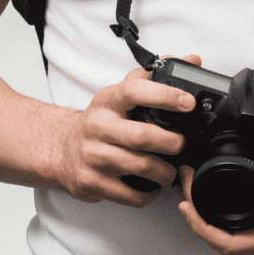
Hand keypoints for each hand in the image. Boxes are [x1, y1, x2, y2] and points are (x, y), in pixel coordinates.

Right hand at [47, 56, 199, 207]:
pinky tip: (151, 186)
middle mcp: (97, 126)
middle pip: (142, 136)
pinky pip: (129, 194)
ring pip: (139, 167)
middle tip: (181, 145)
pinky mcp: (91, 182)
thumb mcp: (120, 95)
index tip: (188, 102)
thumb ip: (155, 78)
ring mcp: (92, 155)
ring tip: (171, 170)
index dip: (164, 95)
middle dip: (171, 143)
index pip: (134, 90)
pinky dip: (148, 194)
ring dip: (164, 172)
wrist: (62, 150)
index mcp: (107, 100)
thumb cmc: (101, 122)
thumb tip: (191, 60)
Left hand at [177, 148, 253, 254]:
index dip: (201, 226)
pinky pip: (240, 231)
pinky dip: (221, 216)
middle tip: (184, 185)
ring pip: (230, 238)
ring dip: (207, 217)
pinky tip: (215, 195)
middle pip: (223, 242)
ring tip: (192, 188)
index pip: (228, 243)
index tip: (185, 204)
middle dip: (196, 218)